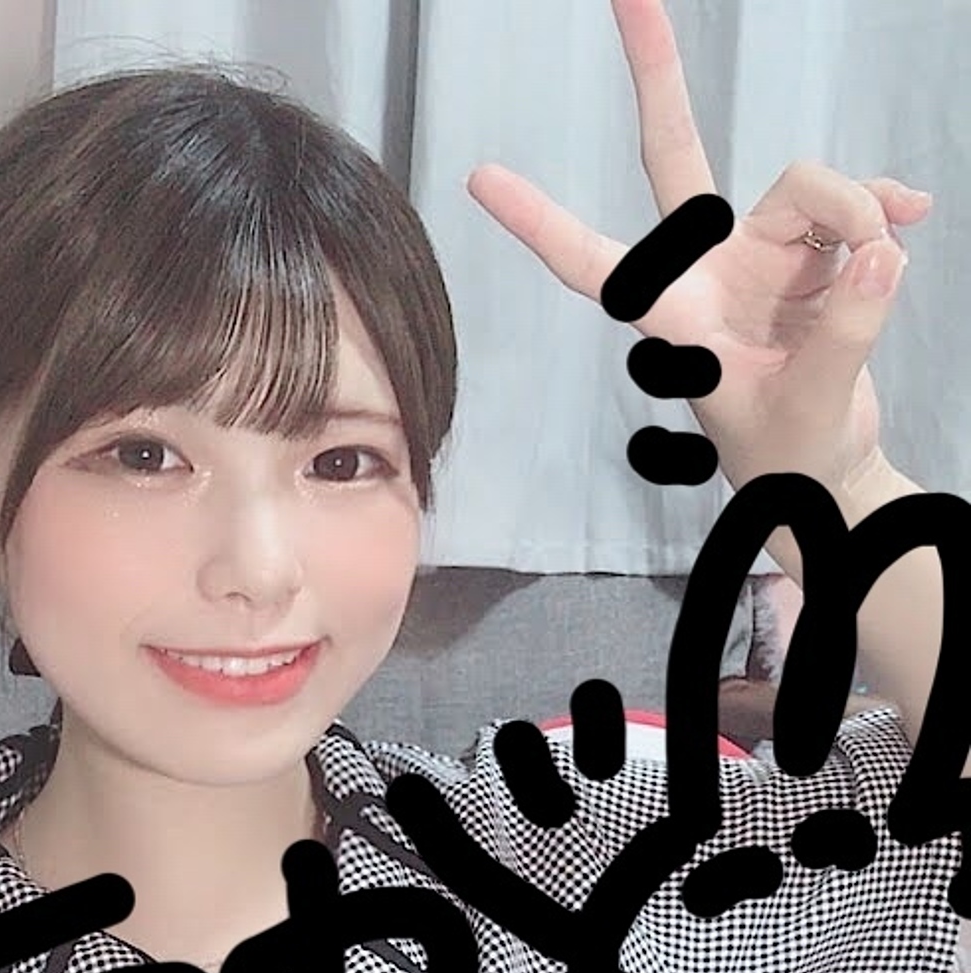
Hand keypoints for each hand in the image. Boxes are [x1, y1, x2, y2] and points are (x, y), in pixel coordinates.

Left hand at [465, 0, 933, 504]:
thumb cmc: (789, 457)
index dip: (541, 222)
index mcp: (676, 319)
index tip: (480, 179)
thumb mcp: (810, 406)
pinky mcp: (813, 254)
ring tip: (885, 267)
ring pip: (808, 187)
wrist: (826, 476)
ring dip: (856, 215)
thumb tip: (884, 250)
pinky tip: (913, 221)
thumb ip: (846, 329)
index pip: (597, 264)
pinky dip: (884, 210)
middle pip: (678, 156)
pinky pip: (853, 205)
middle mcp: (710, 272)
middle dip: (657, 75)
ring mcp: (760, 256)